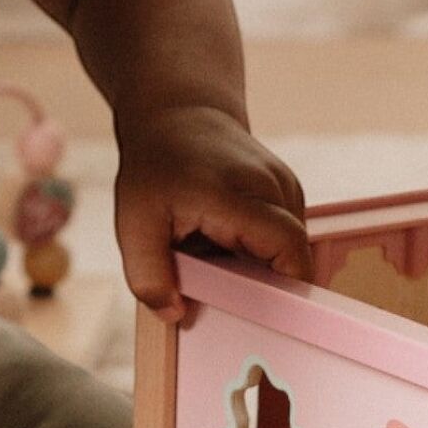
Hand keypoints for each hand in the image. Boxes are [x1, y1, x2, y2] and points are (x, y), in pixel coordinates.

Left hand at [114, 104, 312, 324]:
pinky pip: (287, 235)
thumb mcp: (133, 223)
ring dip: (262, 263)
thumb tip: (175, 315)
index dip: (286, 285)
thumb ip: (148, 276)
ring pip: (292, 247)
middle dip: (265, 282)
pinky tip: (229, 237)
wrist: (177, 113)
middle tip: (222, 283)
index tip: (263, 311)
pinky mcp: (289, 189)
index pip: (288, 246)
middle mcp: (271, 185)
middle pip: (293, 254)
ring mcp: (285, 184)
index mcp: (235, 195)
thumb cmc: (155, 167)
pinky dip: (263, 247)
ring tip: (218, 250)